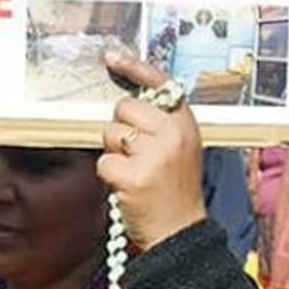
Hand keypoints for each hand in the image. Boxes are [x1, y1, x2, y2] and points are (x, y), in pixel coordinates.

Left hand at [97, 51, 205, 251]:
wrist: (181, 231)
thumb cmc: (176, 187)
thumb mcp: (180, 146)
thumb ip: (161, 123)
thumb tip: (127, 103)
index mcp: (185, 122)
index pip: (160, 82)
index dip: (134, 67)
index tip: (112, 56)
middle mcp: (173, 132)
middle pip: (124, 107)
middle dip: (120, 128)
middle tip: (135, 153)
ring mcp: (154, 154)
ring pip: (110, 134)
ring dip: (114, 153)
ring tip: (135, 171)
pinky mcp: (134, 176)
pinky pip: (103, 162)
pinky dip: (109, 175)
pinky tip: (127, 187)